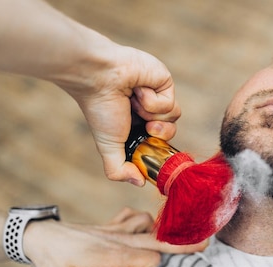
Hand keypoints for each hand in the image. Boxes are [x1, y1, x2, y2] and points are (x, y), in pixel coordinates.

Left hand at [23, 208, 205, 266]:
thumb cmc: (54, 262)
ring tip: (164, 245)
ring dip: (159, 234)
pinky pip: (134, 217)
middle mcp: (119, 238)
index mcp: (112, 253)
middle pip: (159, 240)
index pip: (149, 261)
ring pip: (149, 224)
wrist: (39, 236)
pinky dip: (143, 222)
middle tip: (205, 243)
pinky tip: (140, 231)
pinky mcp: (110, 225)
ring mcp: (116, 230)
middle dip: (183, 244)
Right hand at [57, 43, 180, 186]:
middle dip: (157, 134)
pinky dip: (152, 101)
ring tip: (134, 104)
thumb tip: (138, 183)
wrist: (99, 77)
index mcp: (137, 127)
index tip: (146, 147)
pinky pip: (171, 103)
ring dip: (152, 115)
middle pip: (170, 134)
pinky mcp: (165, 83)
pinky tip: (138, 90)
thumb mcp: (108, 146)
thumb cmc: (100, 108)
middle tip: (144, 127)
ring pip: (174, 118)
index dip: (155, 149)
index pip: (158, 145)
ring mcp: (159, 97)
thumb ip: (118, 170)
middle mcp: (149, 113)